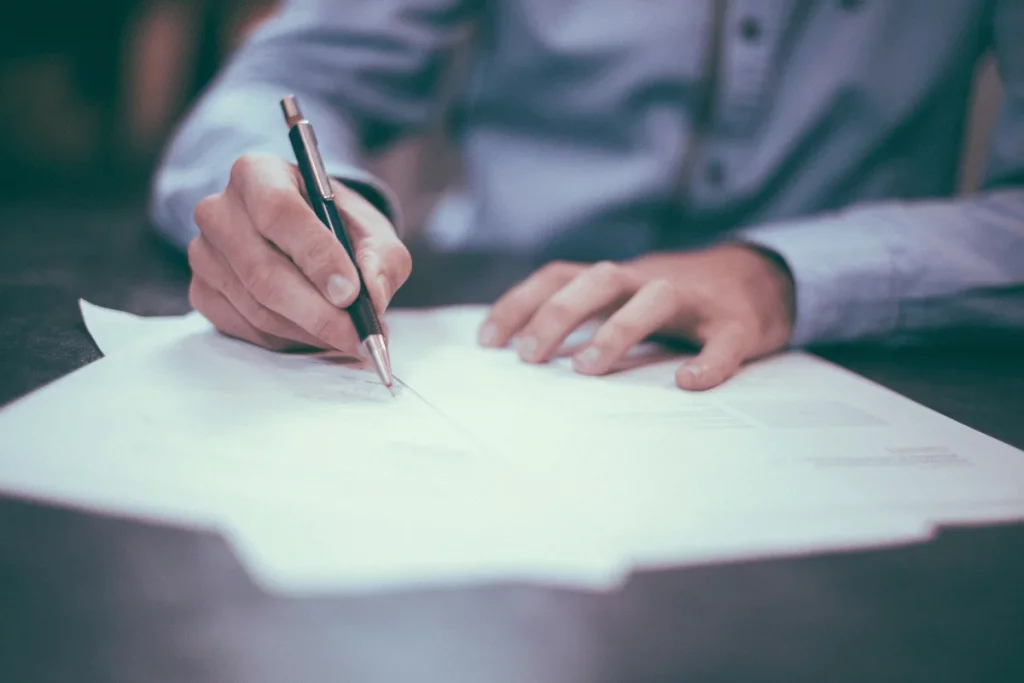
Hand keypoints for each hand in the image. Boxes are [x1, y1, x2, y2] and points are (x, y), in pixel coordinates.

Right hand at [187, 154, 410, 353]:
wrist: (307, 236)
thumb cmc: (338, 227)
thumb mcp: (372, 231)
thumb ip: (381, 259)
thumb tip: (373, 297)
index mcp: (258, 174)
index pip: (279, 212)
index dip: (316, 256)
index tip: (350, 293)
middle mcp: (219, 210)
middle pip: (264, 271)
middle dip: (318, 312)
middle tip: (358, 335)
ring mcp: (204, 253)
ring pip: (257, 307)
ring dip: (309, 330)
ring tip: (348, 337)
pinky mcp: (202, 291)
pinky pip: (246, 328)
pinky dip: (288, 339)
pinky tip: (315, 334)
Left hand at [478, 245, 794, 389]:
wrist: (759, 280)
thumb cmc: (675, 302)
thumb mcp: (623, 300)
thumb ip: (583, 318)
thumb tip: (521, 354)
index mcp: (617, 279)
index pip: (560, 276)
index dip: (521, 303)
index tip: (487, 341)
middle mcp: (649, 280)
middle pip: (599, 279)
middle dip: (559, 314)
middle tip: (529, 357)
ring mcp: (695, 300)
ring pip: (655, 298)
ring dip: (617, 330)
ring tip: (587, 369)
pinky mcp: (737, 324)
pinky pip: (724, 340)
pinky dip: (708, 361)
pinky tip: (688, 383)